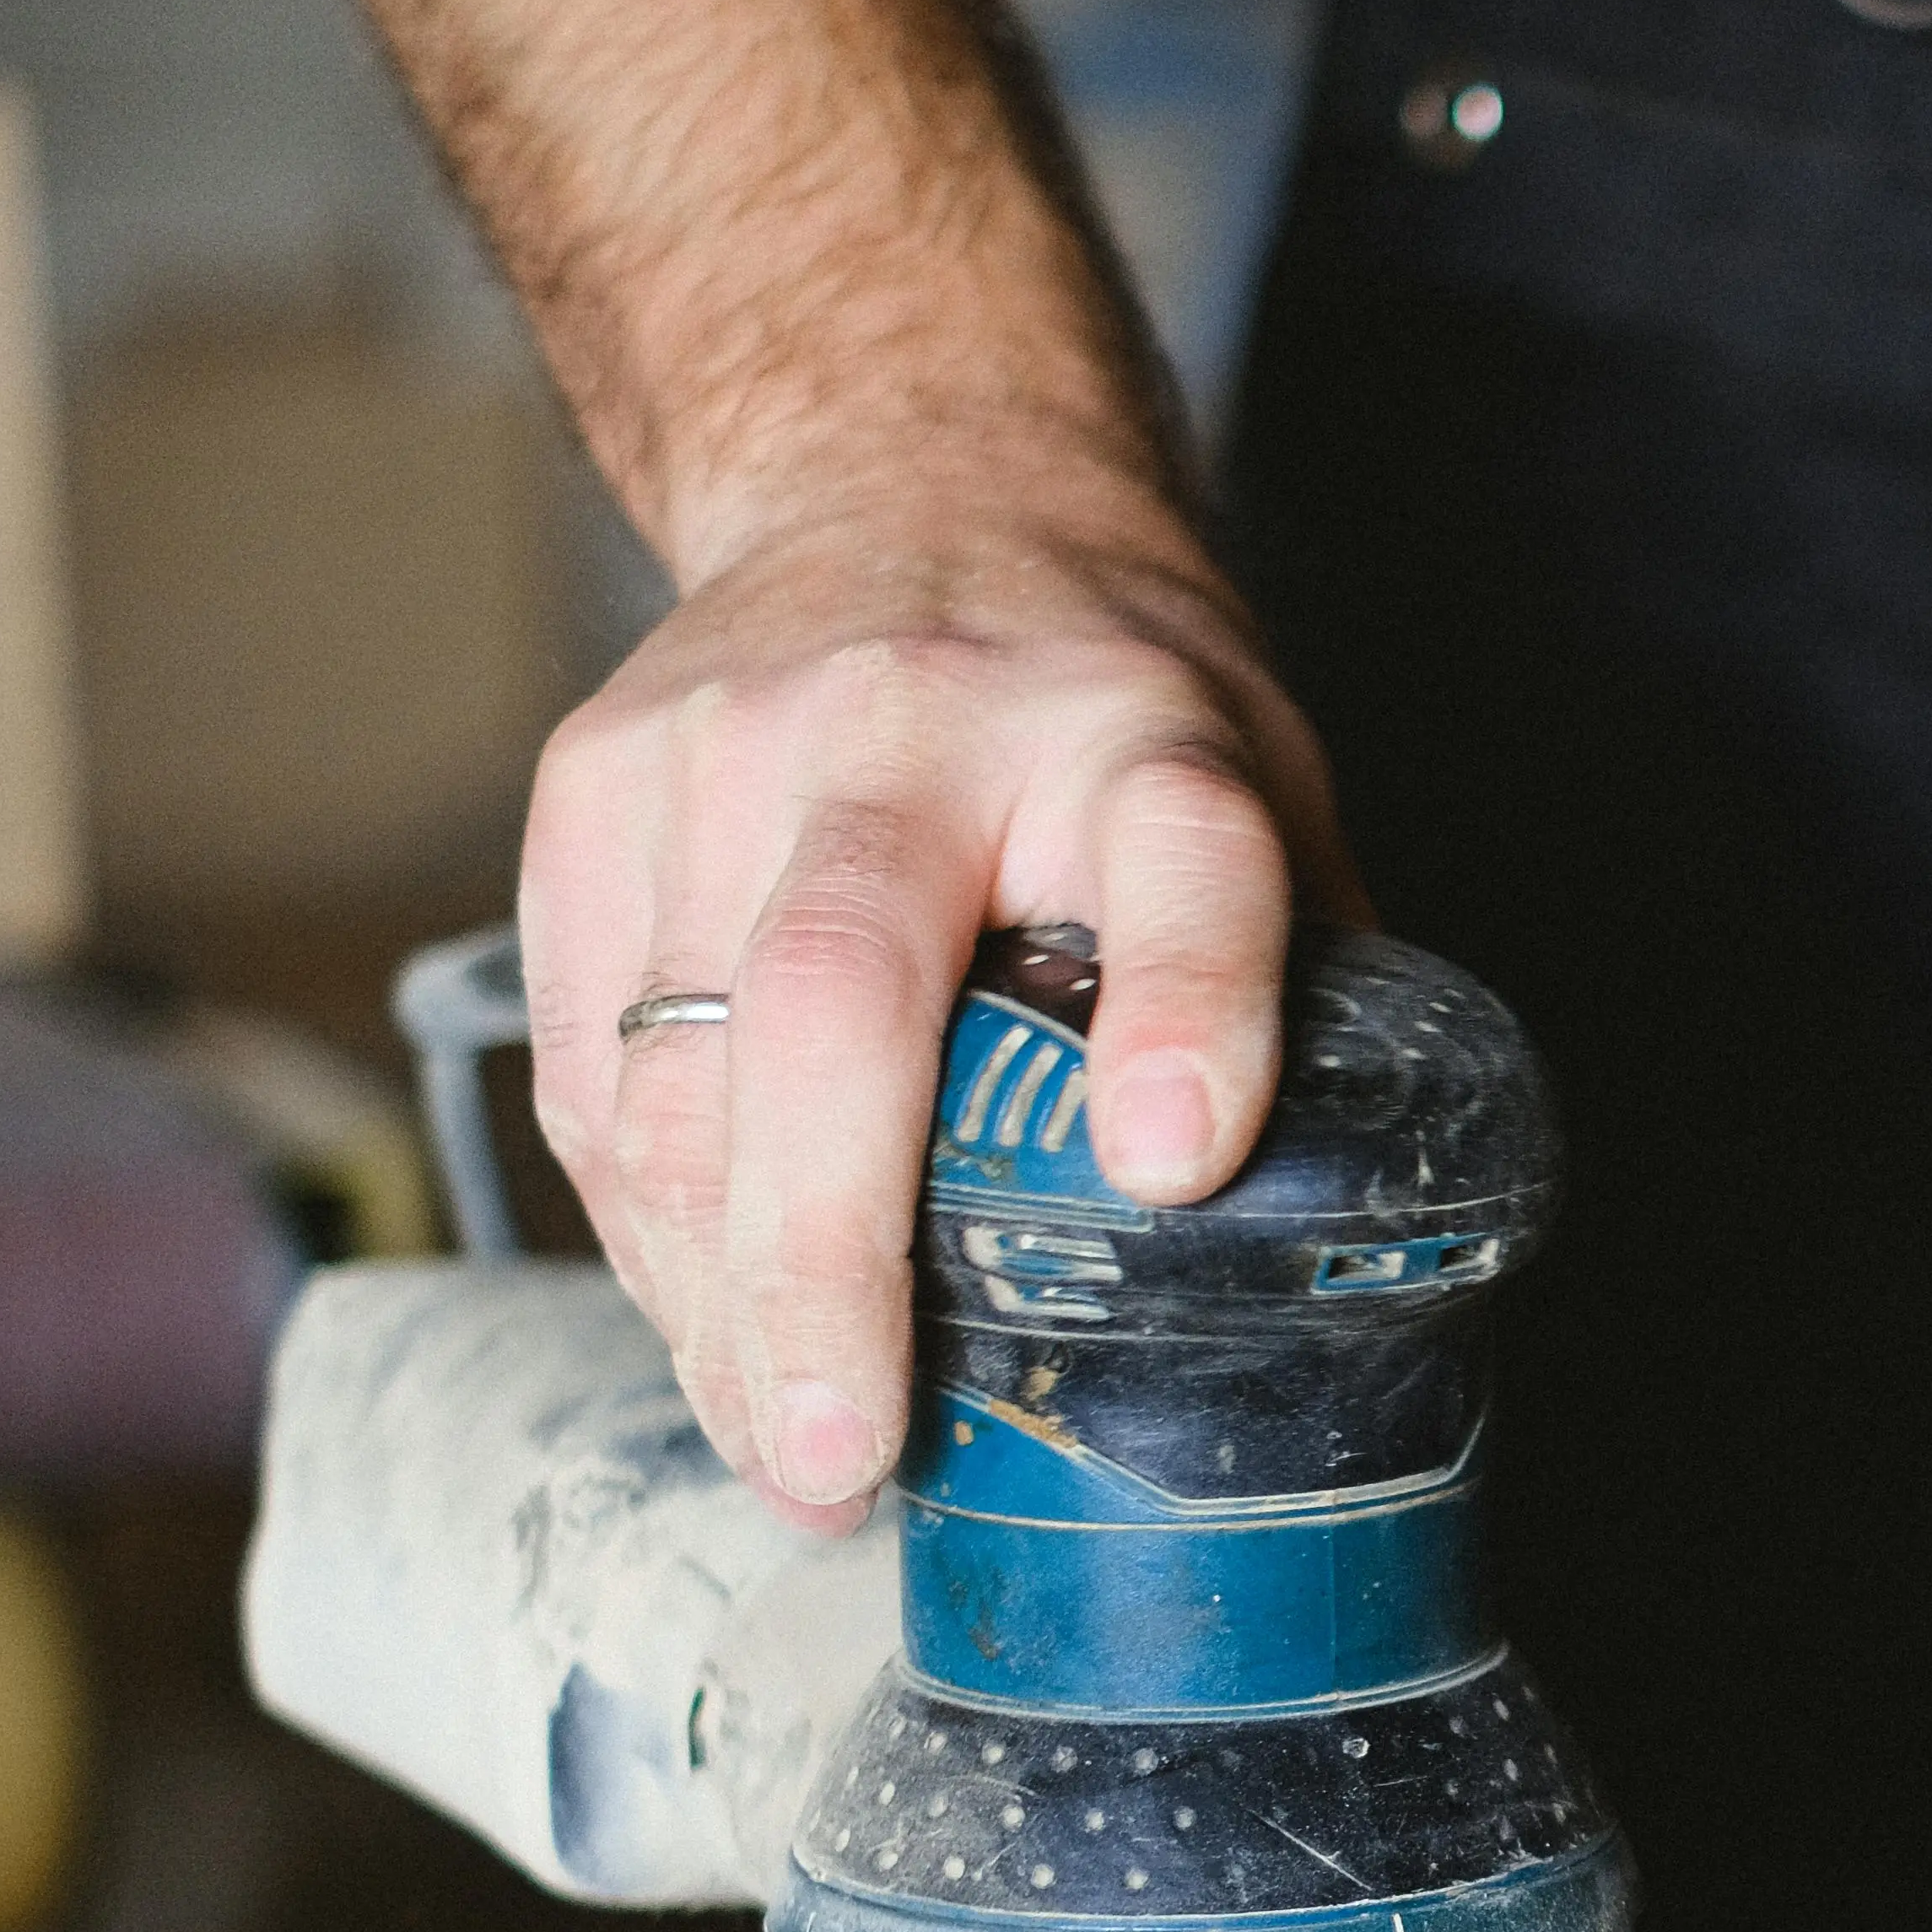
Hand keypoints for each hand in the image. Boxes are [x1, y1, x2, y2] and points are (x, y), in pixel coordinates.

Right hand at [519, 487, 1362, 1526]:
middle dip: (829, 1258)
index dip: (1190, 1012)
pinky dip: (646, 1233)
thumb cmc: (1112, 703)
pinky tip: (714, 1328)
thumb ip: (1303, 1000)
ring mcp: (725, 746)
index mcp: (1137, 730)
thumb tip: (1342, 1280)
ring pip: (677, 1068)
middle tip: (844, 1455)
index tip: (1177, 1163)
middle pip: (838, 996)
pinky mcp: (591, 790)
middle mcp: (915, 722)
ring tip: (792, 1454)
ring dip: (718, 1301)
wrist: (910, 476)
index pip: (1187, 861)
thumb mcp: (1262, 799)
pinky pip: (589, 1068)